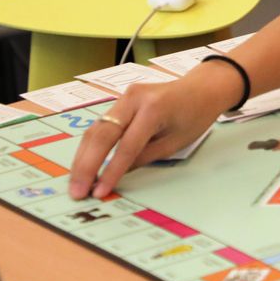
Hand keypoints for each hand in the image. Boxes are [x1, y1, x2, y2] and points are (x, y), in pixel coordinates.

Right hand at [67, 66, 237, 199]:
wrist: (203, 88)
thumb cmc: (195, 115)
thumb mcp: (175, 142)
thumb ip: (144, 157)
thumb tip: (115, 177)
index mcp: (153, 108)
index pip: (126, 145)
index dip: (111, 171)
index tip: (99, 192)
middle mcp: (134, 99)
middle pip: (102, 135)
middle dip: (86, 166)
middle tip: (77, 191)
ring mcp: (124, 96)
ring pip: (95, 129)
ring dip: (83, 158)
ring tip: (76, 183)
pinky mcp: (120, 100)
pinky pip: (101, 125)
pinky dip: (91, 147)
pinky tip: (84, 165)